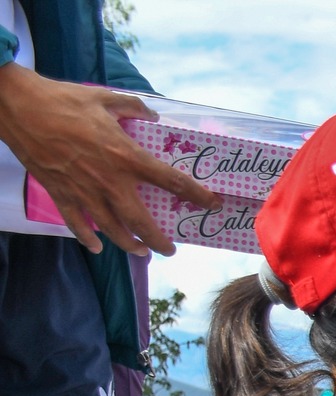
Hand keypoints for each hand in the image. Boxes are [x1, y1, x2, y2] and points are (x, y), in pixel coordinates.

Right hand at [0, 65, 218, 254]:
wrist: (18, 107)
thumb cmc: (63, 100)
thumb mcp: (105, 99)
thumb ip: (134, 107)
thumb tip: (152, 114)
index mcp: (126, 156)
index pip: (172, 181)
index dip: (197, 195)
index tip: (212, 204)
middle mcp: (110, 181)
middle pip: (143, 222)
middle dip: (160, 241)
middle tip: (171, 249)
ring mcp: (84, 191)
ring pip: (113, 230)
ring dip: (130, 245)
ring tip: (142, 252)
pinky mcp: (61, 193)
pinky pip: (77, 224)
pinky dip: (87, 238)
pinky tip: (98, 247)